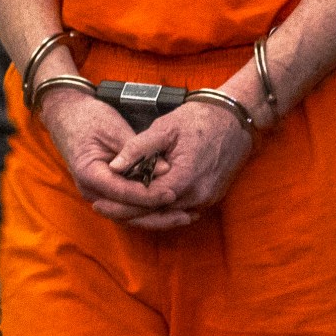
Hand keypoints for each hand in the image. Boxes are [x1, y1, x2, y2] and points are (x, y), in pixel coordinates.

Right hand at [35, 86, 179, 221]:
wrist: (67, 116)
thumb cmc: (90, 118)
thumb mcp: (115, 129)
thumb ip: (139, 151)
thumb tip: (167, 170)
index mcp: (90, 174)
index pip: (123, 193)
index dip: (149, 196)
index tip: (173, 194)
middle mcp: (92, 191)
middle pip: (127, 212)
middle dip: (156, 215)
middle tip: (186, 215)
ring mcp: (98, 194)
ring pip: (129, 214)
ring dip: (155, 217)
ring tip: (184, 216)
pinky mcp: (107, 192)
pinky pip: (128, 206)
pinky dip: (148, 208)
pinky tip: (170, 209)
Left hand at [102, 95, 256, 230]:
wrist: (237, 118)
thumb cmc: (201, 119)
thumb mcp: (166, 127)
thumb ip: (138, 148)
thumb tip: (114, 166)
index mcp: (183, 179)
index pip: (145, 202)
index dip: (119, 204)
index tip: (98, 202)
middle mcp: (197, 196)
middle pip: (155, 215)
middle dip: (126, 214)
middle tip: (101, 208)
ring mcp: (207, 199)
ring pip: (168, 217)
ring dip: (144, 215)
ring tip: (118, 209)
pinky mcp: (212, 197)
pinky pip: (182, 210)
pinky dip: (162, 211)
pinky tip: (146, 206)